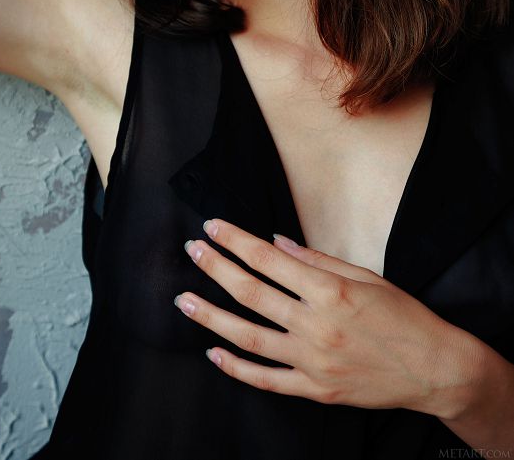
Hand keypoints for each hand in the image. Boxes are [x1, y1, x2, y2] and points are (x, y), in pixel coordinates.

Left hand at [175, 218, 476, 417]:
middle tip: (192, 250)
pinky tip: (212, 352)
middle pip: (251, 293)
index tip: (213, 227)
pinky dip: (236, 368)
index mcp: (330, 290)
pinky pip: (266, 379)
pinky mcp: (314, 389)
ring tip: (184, 300)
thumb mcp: (365, 275)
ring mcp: (312, 361)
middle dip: (216, 268)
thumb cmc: (403, 315)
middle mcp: (316, 325)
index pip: (268, 260)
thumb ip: (316, 259)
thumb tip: (275, 243)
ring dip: (212, 316)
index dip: (236, 241)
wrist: (433, 368)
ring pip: (248, 337)